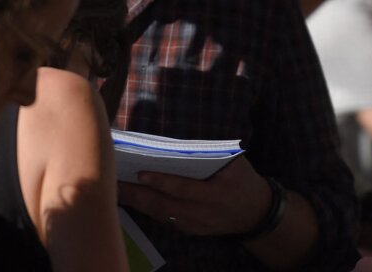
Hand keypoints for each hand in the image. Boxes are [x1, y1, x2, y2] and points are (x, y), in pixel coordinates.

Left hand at [117, 155, 270, 235]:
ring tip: (116, 189)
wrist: (256, 214)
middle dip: (138, 194)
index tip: (141, 173)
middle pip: (164, 205)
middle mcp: (204, 213)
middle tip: (115, 182)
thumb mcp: (236, 163)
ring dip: (137, 203)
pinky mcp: (190, 231)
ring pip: (160, 215)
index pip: (183, 188)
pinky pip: (164, 220)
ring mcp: (195, 225)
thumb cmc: (243, 180)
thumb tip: (182, 140)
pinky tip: (130, 199)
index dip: (161, 182)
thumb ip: (213, 152)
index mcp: (216, 193)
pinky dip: (146, 209)